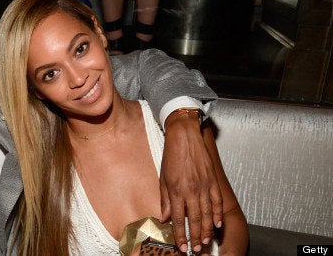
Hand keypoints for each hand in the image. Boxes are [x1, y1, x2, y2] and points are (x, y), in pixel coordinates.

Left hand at [160, 110, 222, 252]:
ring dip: (207, 230)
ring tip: (206, 242)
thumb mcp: (163, 178)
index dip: (180, 234)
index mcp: (176, 190)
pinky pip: (217, 202)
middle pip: (195, 220)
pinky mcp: (213, 181)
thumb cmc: (172, 156)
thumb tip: (164, 217)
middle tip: (196, 249)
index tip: (182, 246)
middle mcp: (191, 190)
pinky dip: (218, 214)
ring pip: (208, 214)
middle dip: (195, 237)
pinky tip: (217, 224)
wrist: (184, 136)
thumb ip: (164, 199)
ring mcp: (204, 186)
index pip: (178, 218)